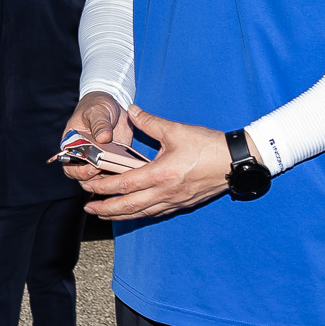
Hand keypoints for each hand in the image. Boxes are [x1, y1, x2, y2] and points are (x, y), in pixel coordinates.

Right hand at [57, 90, 130, 186]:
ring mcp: (98, 161)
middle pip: (82, 178)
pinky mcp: (113, 162)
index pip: (69, 165)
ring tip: (119, 169)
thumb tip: (103, 137)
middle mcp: (83, 156)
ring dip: (108, 178)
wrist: (112, 107)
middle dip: (93, 178)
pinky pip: (114, 174)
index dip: (79, 170)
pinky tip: (128, 170)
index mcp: (72, 145)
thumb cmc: (97, 106)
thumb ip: (99, 124)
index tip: (92, 166)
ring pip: (99, 180)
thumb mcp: (97, 111)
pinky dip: (120, 175)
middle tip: (106, 169)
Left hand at [78, 105, 233, 220]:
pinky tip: (132, 213)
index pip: (124, 185)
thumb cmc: (208, 145)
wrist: (236, 162)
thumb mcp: (176, 130)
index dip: (103, 187)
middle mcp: (165, 192)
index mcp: (160, 174)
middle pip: (128, 206)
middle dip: (105, 208)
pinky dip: (139, 214)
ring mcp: (174, 201)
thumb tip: (132, 110)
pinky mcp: (182, 204)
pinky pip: (155, 214)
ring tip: (103, 213)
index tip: (88, 186)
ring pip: (141, 213)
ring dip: (119, 215)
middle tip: (88, 208)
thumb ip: (150, 122)